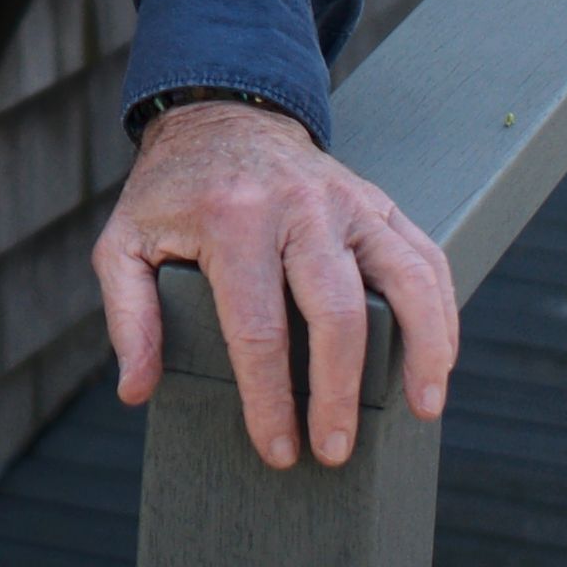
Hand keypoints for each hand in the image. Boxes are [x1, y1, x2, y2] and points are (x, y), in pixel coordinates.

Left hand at [96, 98, 459, 469]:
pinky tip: (440, 362)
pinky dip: (443, 312)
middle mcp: (299, 206)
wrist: (222, 116)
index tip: (278, 449)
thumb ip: (128, 315)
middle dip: (338, 391)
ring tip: (421, 411)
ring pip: (405, 279)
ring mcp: (348, 202)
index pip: (257, 327)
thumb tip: (137, 390)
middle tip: (334, 451)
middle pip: (336, 312)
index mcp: (233, 219)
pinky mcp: (379, 203)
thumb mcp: (124, 242)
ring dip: (421, 350)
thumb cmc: (173, 193)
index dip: (270, 397)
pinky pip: (426, 258)